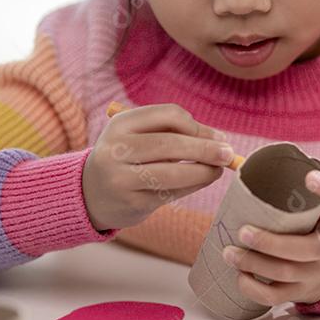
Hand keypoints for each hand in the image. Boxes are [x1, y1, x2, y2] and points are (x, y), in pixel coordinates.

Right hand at [82, 104, 231, 230]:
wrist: (90, 193)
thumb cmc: (127, 156)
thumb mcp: (140, 134)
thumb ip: (175, 131)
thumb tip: (218, 138)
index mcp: (120, 124)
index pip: (168, 115)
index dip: (197, 125)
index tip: (218, 136)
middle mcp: (116, 150)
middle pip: (170, 144)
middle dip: (205, 149)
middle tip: (228, 153)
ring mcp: (121, 179)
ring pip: (173, 173)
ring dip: (204, 171)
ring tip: (219, 168)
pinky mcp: (132, 203)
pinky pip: (171, 193)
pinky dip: (193, 186)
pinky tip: (203, 180)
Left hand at [222, 171, 319, 305]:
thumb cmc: (316, 227)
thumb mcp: (318, 208)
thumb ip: (294, 187)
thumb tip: (241, 161)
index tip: (309, 177)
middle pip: (304, 248)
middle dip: (269, 242)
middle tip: (243, 231)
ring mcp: (316, 272)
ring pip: (284, 272)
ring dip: (253, 263)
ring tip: (229, 252)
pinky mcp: (301, 292)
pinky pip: (276, 296)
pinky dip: (254, 289)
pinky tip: (240, 276)